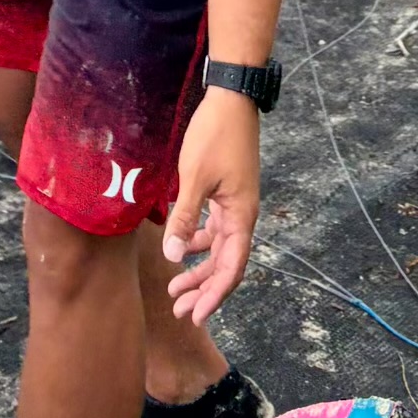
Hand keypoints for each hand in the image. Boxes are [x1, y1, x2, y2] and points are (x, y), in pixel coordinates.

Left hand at [160, 90, 261, 320]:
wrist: (230, 101)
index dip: (215, 294)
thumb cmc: (214, 138)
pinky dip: (199, 243)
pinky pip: (215, 230)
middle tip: (179, 310)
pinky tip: (181, 247)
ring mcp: (235, 205)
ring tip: (175, 288)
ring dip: (200, 269)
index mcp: (241, 216)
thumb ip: (185, 220)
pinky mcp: (226, 195)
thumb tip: (174, 258)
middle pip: (227, 263)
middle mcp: (243, 215)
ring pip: (220, 249)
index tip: (196, 316)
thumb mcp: (194, 180)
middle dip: (204, 289)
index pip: (232, 267)